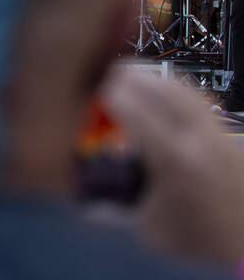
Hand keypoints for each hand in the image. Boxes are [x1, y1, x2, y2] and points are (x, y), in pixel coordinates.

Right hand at [104, 67, 243, 265]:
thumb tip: (81, 199)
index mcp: (176, 163)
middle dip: (137, 79)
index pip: (140, 117)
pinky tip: (162, 88)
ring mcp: (218, 136)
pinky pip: (200, 101)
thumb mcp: (148, 229)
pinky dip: (178, 89)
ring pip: (187, 92)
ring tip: (134, 73)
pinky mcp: (228, 135)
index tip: (100, 92)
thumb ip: (114, 209)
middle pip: (166, 94)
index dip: (116, 99)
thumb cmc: (196, 238)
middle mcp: (200, 142)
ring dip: (157, 79)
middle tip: (113, 74)